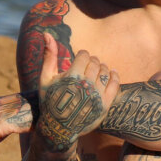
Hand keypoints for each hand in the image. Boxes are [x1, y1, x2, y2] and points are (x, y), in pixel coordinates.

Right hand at [36, 34, 119, 149]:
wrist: (59, 127)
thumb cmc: (49, 100)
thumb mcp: (45, 78)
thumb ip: (49, 55)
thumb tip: (46, 33)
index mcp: (71, 76)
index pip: (84, 55)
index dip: (81, 56)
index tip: (79, 60)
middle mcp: (86, 85)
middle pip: (95, 62)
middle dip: (91, 62)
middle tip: (86, 67)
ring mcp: (97, 95)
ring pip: (105, 71)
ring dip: (101, 68)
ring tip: (95, 71)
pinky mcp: (105, 104)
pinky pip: (115, 84)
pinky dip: (114, 76)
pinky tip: (110, 73)